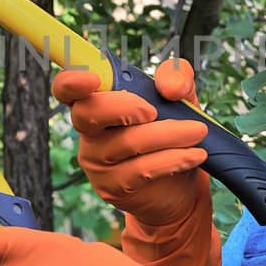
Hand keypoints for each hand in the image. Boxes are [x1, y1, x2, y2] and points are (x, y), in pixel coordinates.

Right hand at [54, 59, 220, 265]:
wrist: (180, 183)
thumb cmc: (170, 129)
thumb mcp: (180, 97)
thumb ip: (176, 78)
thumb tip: (169, 86)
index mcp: (96, 99)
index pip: (67, 88)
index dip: (70, 82)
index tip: (92, 78)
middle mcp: (89, 130)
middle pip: (88, 113)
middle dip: (124, 107)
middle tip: (154, 110)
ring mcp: (97, 162)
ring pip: (126, 143)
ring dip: (168, 134)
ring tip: (198, 131)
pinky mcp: (113, 188)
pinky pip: (142, 170)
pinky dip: (174, 159)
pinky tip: (196, 154)